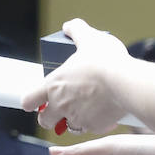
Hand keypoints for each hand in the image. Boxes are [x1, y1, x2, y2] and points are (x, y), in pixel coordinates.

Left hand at [21, 18, 131, 133]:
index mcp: (53, 85)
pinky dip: (97, 123)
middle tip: (61, 109)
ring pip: (70, 127)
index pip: (29, 100)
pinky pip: (92, 129)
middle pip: (45, 121)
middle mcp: (61, 105)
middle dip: (51, 117)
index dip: (31, 102)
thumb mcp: (89, 38)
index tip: (36, 102)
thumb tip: (69, 26)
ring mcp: (77, 118)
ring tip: (86, 110)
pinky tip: (104, 113)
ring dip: (74, 121)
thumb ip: (76, 30)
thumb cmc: (105, 60)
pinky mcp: (95, 127)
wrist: (125, 82)